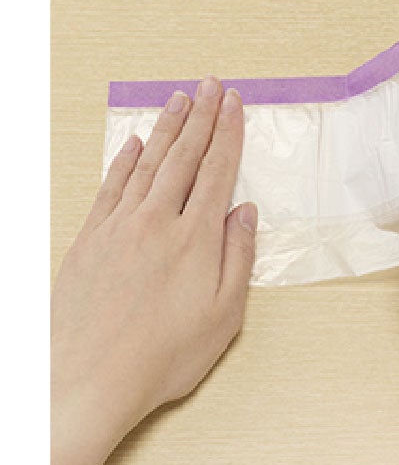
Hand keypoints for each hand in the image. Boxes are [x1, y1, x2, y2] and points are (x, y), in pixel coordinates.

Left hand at [52, 79, 255, 464]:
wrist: (88, 379)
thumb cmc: (164, 356)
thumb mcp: (224, 315)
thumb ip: (238, 257)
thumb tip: (245, 213)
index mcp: (195, 239)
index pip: (217, 172)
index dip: (228, 134)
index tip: (235, 103)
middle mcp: (155, 222)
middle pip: (183, 157)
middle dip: (201, 118)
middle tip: (210, 85)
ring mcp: (117, 228)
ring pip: (145, 164)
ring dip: (165, 128)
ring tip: (178, 100)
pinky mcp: (88, 241)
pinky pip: (109, 187)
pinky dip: (123, 161)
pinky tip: (133, 144)